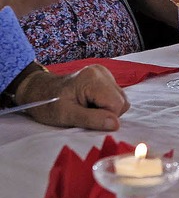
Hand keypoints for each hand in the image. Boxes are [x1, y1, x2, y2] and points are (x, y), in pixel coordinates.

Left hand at [15, 65, 129, 129]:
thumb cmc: (48, 104)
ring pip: (120, 99)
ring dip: (106, 109)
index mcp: (93, 78)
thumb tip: (115, 125)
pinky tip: (90, 103)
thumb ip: (92, 119)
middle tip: (86, 114)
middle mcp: (102, 72)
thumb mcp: (66, 116)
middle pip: (121, 101)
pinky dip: (105, 104)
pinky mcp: (104, 77)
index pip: (117, 104)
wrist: (39, 91)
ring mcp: (104, 73)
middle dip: (107, 113)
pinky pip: (115, 95)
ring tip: (87, 108)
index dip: (106, 117)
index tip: (87, 119)